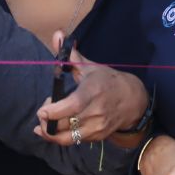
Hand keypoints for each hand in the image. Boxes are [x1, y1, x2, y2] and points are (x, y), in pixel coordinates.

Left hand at [35, 31, 148, 145]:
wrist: (132, 100)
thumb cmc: (107, 81)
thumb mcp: (90, 66)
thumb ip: (69, 54)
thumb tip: (57, 34)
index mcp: (93, 91)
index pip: (73, 105)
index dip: (55, 111)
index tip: (41, 111)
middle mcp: (96, 111)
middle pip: (66, 124)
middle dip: (48, 121)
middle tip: (44, 112)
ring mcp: (98, 126)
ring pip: (68, 137)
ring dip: (51, 133)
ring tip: (44, 124)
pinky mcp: (97, 137)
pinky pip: (75, 141)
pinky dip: (61, 137)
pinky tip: (55, 129)